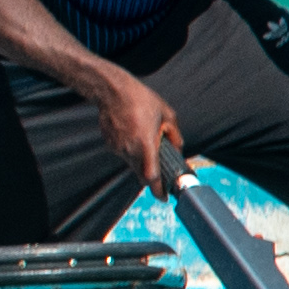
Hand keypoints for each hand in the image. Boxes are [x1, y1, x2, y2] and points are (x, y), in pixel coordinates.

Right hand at [98, 66, 187, 191]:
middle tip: (159, 173)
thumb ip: (175, 134)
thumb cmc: (141, 99)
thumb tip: (178, 147)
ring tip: (143, 138)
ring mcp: (118, 147)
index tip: (163, 197)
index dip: (157, 190)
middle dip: (151, 176)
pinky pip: (123, 153)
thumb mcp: (167, 114)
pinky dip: (130, 149)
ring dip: (140, 159)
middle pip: (141, 173)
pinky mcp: (110, 144)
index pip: (151, 176)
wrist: (112, 90)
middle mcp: (130, 149)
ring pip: (132, 163)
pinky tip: (132, 132)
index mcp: (146, 144)